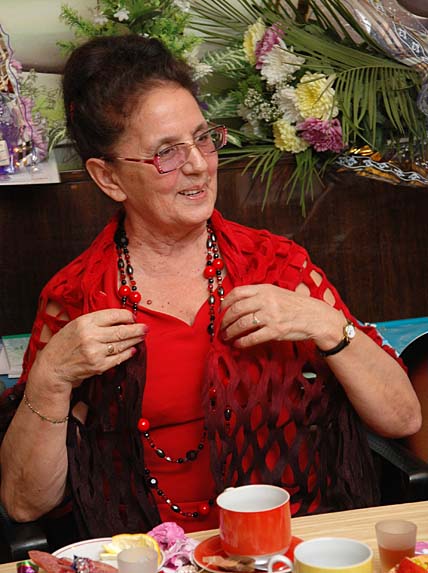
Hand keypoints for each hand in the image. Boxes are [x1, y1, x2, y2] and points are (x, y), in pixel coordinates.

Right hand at [34, 309, 147, 387]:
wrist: (53, 367)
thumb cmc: (65, 343)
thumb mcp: (76, 324)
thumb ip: (96, 319)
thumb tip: (120, 316)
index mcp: (86, 322)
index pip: (114, 315)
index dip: (127, 316)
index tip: (132, 317)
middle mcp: (91, 336)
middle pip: (122, 331)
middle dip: (137, 329)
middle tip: (146, 328)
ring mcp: (96, 352)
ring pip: (123, 344)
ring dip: (135, 340)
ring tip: (142, 336)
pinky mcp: (99, 365)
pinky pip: (119, 358)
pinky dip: (128, 353)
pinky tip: (133, 349)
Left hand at [221, 284, 342, 347]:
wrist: (315, 316)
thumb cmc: (295, 305)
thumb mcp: (276, 293)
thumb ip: (258, 295)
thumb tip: (237, 303)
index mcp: (264, 289)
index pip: (237, 292)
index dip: (225, 302)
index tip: (220, 310)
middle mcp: (266, 301)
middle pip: (236, 310)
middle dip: (225, 320)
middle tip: (221, 327)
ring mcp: (270, 316)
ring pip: (242, 324)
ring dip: (231, 332)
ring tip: (226, 336)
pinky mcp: (275, 331)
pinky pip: (252, 338)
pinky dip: (242, 342)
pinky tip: (238, 344)